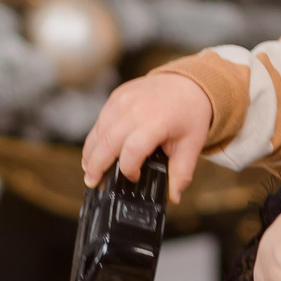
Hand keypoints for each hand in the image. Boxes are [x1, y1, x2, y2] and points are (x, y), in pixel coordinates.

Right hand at [80, 72, 211, 203]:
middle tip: (93, 183)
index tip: (133, 178)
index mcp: (156, 121)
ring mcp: (123, 100)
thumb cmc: (189, 114)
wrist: (187, 83)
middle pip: (107, 142)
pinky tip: (95, 153)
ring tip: (89, 171)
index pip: (132, 150)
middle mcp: (135, 109)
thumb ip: (181, 173)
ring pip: (98, 132)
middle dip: (96, 166)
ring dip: (90, 153)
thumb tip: (174, 197)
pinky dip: (95, 138)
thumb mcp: (191, 145)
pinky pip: (100, 121)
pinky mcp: (116, 96)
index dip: (128, 169)